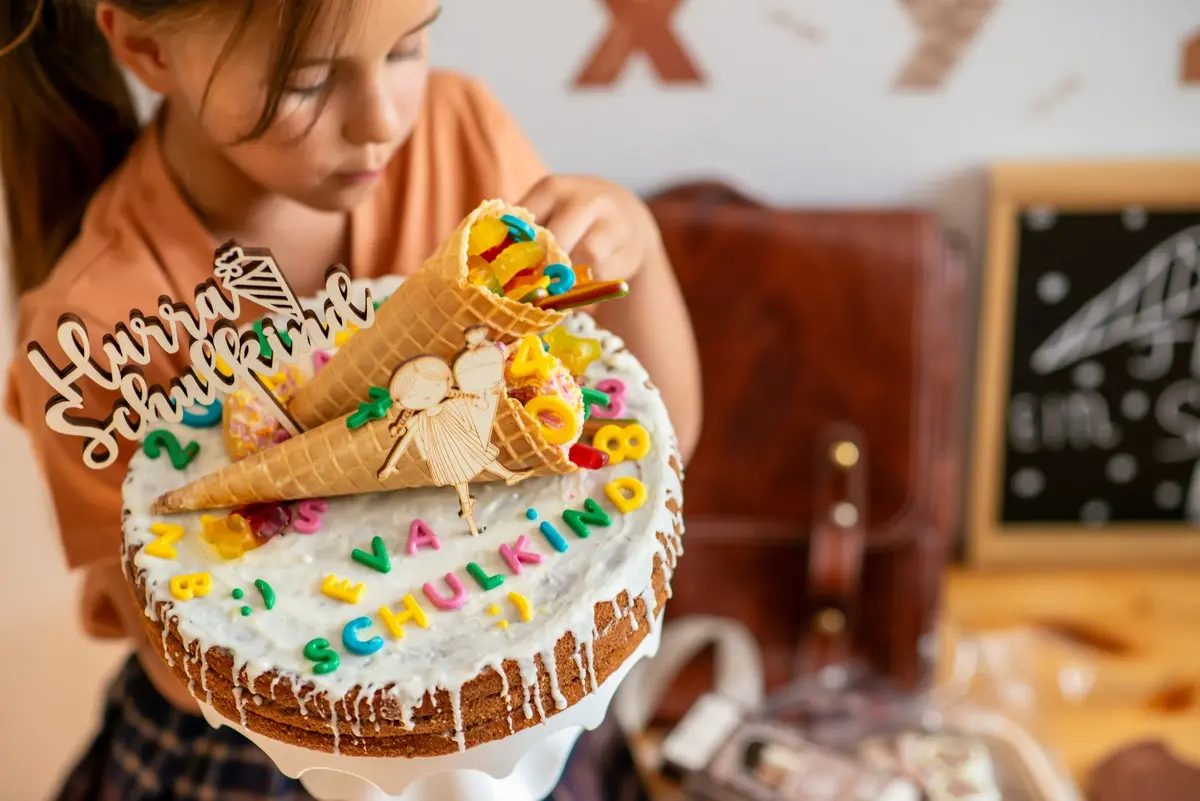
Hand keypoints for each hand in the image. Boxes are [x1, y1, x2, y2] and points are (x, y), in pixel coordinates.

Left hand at [520, 175, 662, 283]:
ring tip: (558, 283)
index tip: (508, 269)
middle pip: (558, 239)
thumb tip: (488, 260)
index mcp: (553, 188)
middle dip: (543, 265)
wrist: (626, 216)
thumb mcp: (546, 210)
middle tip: (533, 283)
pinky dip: (589, 284)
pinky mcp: (629, 251)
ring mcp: (612, 224)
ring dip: (569, 275)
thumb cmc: (570, 218)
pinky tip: (581, 283)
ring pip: (586, 256)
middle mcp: (586, 200)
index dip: (516, 250)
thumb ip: (520, 229)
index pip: (525, 223)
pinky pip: (603, 275)